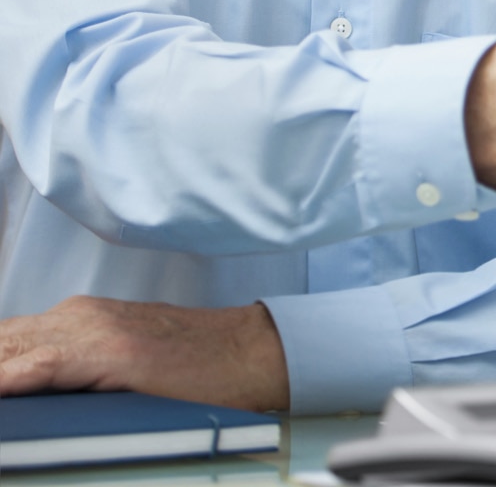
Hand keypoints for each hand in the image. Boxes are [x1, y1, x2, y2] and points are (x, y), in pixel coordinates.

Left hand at [0, 297, 288, 410]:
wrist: (255, 351)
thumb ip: (75, 368)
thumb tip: (28, 394)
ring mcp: (95, 332)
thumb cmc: (200, 362)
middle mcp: (79, 317)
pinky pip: (45, 365)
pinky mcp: (113, 353)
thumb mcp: (124, 359)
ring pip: (10, 350)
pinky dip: (14, 376)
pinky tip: (2, 389)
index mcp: (78, 318)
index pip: (1, 342)